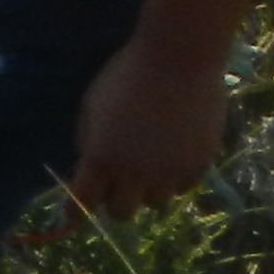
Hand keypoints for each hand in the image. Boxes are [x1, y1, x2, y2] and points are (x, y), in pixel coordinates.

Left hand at [56, 35, 230, 224]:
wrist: (179, 59)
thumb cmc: (127, 75)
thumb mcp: (92, 104)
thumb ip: (89, 140)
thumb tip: (91, 166)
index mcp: (101, 157)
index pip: (82, 202)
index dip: (75, 210)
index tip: (75, 213)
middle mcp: (134, 173)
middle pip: (121, 213)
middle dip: (115, 202)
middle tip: (117, 185)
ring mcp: (169, 173)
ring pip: (155, 204)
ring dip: (147, 190)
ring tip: (150, 164)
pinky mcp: (199, 166)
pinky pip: (182, 188)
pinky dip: (174, 179)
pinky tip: (173, 156)